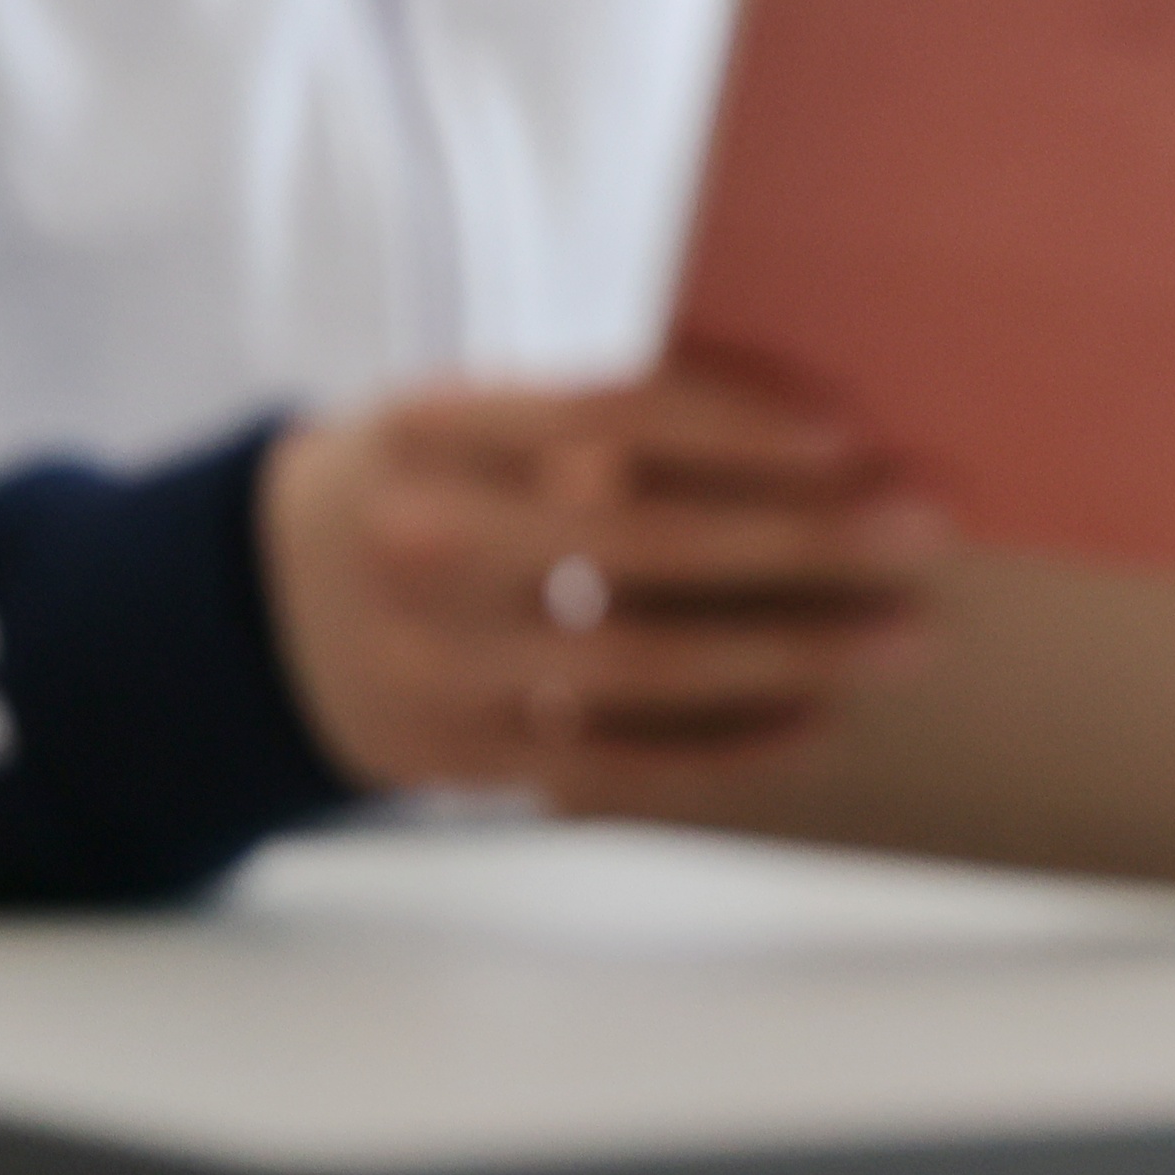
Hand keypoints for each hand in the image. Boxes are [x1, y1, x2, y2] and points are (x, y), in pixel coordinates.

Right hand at [258, 368, 940, 802]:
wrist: (248, 612)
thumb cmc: (422, 486)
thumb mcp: (466, 419)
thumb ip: (596, 414)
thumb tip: (804, 420)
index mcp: (434, 425)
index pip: (614, 410)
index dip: (742, 425)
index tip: (852, 438)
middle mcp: (424, 540)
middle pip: (647, 541)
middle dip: (806, 539)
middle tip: (925, 530)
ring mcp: (429, 660)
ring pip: (642, 663)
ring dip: (792, 651)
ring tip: (900, 634)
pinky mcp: (446, 758)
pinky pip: (609, 764)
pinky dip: (722, 751)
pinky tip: (810, 724)